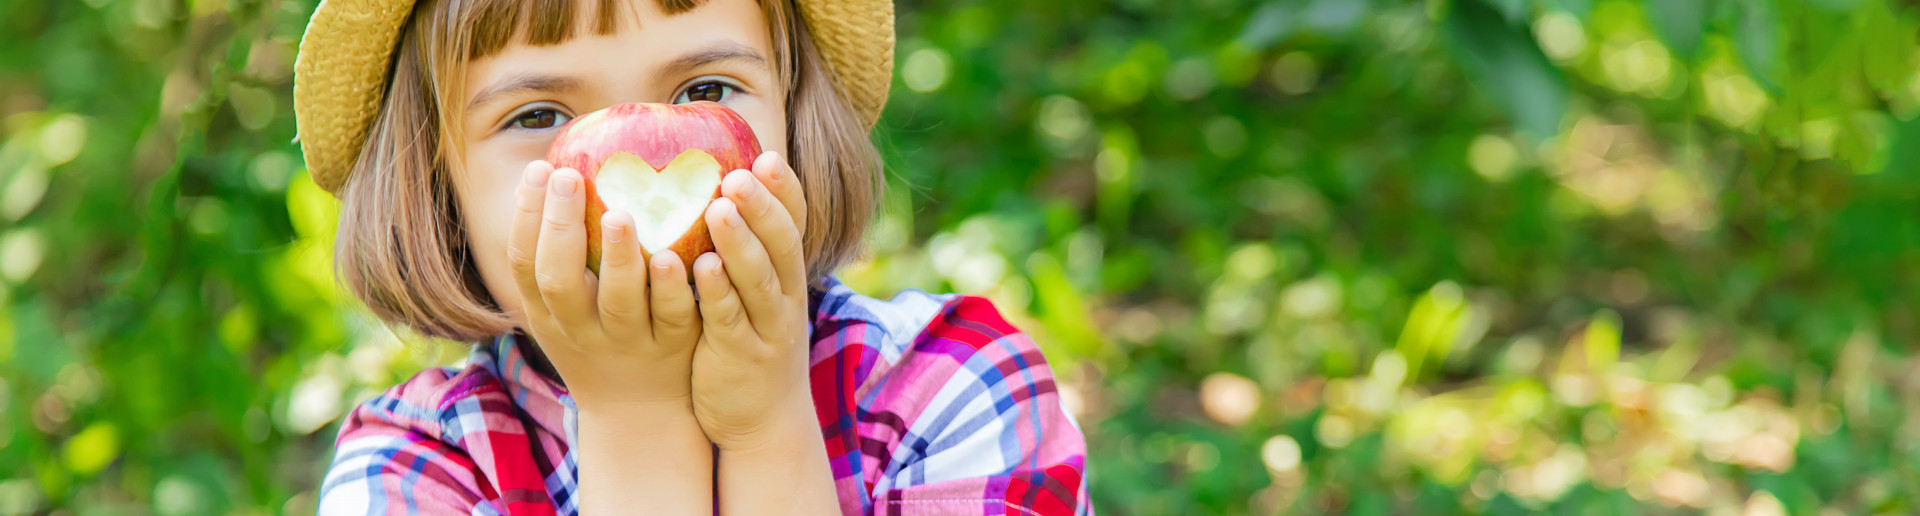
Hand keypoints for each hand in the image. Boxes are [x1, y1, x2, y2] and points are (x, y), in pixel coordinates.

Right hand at [507, 160, 702, 407]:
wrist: (639, 412)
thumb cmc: (599, 336)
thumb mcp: (564, 307)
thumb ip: (560, 251)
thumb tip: (557, 168)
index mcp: (548, 313)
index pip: (524, 263)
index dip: (526, 216)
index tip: (540, 169)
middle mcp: (581, 328)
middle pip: (559, 280)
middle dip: (561, 227)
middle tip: (570, 175)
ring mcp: (628, 340)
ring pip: (618, 302)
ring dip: (616, 258)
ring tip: (619, 215)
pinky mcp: (673, 347)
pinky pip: (673, 317)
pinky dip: (671, 289)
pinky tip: (672, 259)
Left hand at [689, 151, 816, 450]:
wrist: (762, 419)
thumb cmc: (746, 342)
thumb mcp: (753, 294)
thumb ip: (738, 250)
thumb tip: (704, 191)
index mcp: (787, 275)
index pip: (795, 224)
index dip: (785, 191)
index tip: (766, 156)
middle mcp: (785, 296)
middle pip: (782, 244)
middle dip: (762, 206)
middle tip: (739, 173)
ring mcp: (767, 327)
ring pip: (759, 279)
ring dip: (740, 242)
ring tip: (719, 208)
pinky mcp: (742, 356)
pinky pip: (731, 319)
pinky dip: (719, 292)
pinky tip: (701, 268)